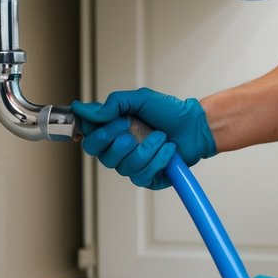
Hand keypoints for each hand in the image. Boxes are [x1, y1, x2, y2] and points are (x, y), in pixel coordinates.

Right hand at [71, 88, 216, 188]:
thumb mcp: (140, 99)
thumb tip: (83, 109)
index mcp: (112, 131)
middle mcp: (119, 150)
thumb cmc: (169, 112)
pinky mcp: (147, 177)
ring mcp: (132, 165)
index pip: (89, 139)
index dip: (99, 134)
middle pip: (102, 156)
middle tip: (136, 127)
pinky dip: (158, 159)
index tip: (118, 122)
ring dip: (147, 148)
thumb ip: (112, 104)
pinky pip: (142, 175)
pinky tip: (167, 150)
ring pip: (124, 166)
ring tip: (160, 137)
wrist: (195, 126)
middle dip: (122, 140)